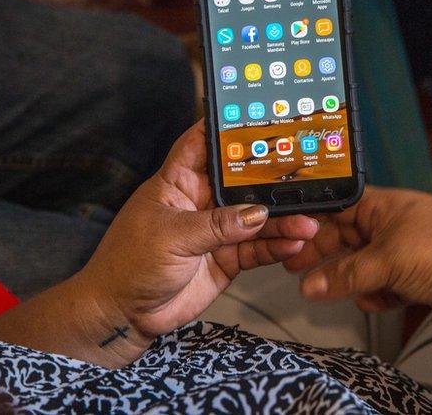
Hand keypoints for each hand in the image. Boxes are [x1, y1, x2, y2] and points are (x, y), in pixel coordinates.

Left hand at [77, 121, 318, 343]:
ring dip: (282, 219)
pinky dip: (277, 246)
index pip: (203, 143)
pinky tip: (295, 243)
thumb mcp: (171, 237)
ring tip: (307, 221)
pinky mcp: (227, 258)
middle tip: (304, 174)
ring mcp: (216, 230)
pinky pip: (257, 248)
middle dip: (272, 178)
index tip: (260, 116)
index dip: (228, 128)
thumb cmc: (130, 264)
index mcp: (178, 182)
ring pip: (256, 217)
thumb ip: (217, 225)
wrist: (124, 314)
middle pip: (242, 181)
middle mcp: (201, 200)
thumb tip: (257, 214)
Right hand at [284, 186, 431, 315]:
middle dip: (327, 257)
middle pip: (349, 238)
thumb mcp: (385, 260)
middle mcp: (395, 223)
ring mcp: (408, 250)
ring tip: (337, 292)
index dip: (314, 225)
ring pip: (367, 265)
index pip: (339, 209)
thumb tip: (309, 285)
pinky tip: (375, 301)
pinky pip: (387, 284)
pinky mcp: (420, 275)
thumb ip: (345, 275)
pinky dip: (378, 294)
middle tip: (299, 271)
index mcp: (385, 204)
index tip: (291, 242)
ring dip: (353, 280)